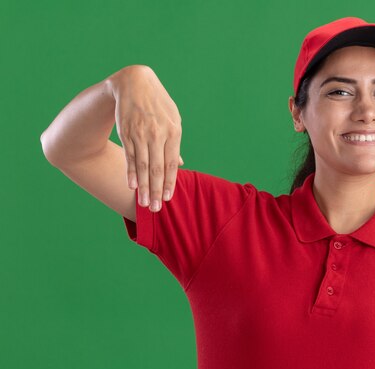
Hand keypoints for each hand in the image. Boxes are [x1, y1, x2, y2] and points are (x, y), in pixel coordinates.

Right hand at [108, 65, 183, 211]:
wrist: (134, 82)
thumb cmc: (158, 104)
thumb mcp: (173, 119)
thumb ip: (175, 143)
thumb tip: (179, 164)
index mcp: (174, 131)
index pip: (171, 163)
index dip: (170, 183)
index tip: (168, 199)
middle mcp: (158, 134)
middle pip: (157, 168)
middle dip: (157, 191)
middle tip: (156, 209)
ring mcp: (141, 133)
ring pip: (143, 165)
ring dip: (143, 186)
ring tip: (145, 203)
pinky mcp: (126, 132)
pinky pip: (129, 156)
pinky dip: (131, 172)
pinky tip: (132, 186)